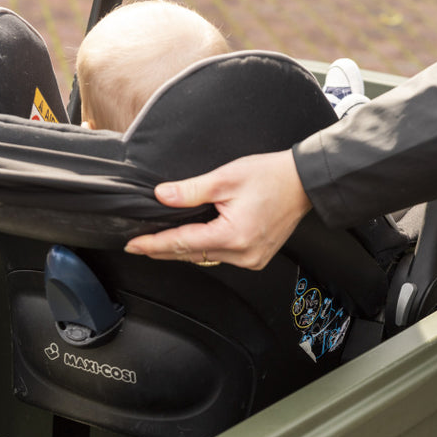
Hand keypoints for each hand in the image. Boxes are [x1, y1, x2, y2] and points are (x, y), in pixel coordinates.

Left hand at [125, 149, 311, 269]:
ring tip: (160, 243)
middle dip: (164, 250)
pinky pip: (222, 258)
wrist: (303, 183)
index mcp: (233, 236)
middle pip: (192, 255)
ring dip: (184, 251)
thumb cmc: (271, 177)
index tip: (133, 245)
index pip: (182, 243)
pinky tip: (193, 242)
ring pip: (206, 259)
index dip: (154, 244)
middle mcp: (243, 254)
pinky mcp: (258, 257)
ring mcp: (252, 259)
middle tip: (138, 247)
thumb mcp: (225, 178)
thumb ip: (190, 191)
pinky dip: (205, 250)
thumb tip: (162, 196)